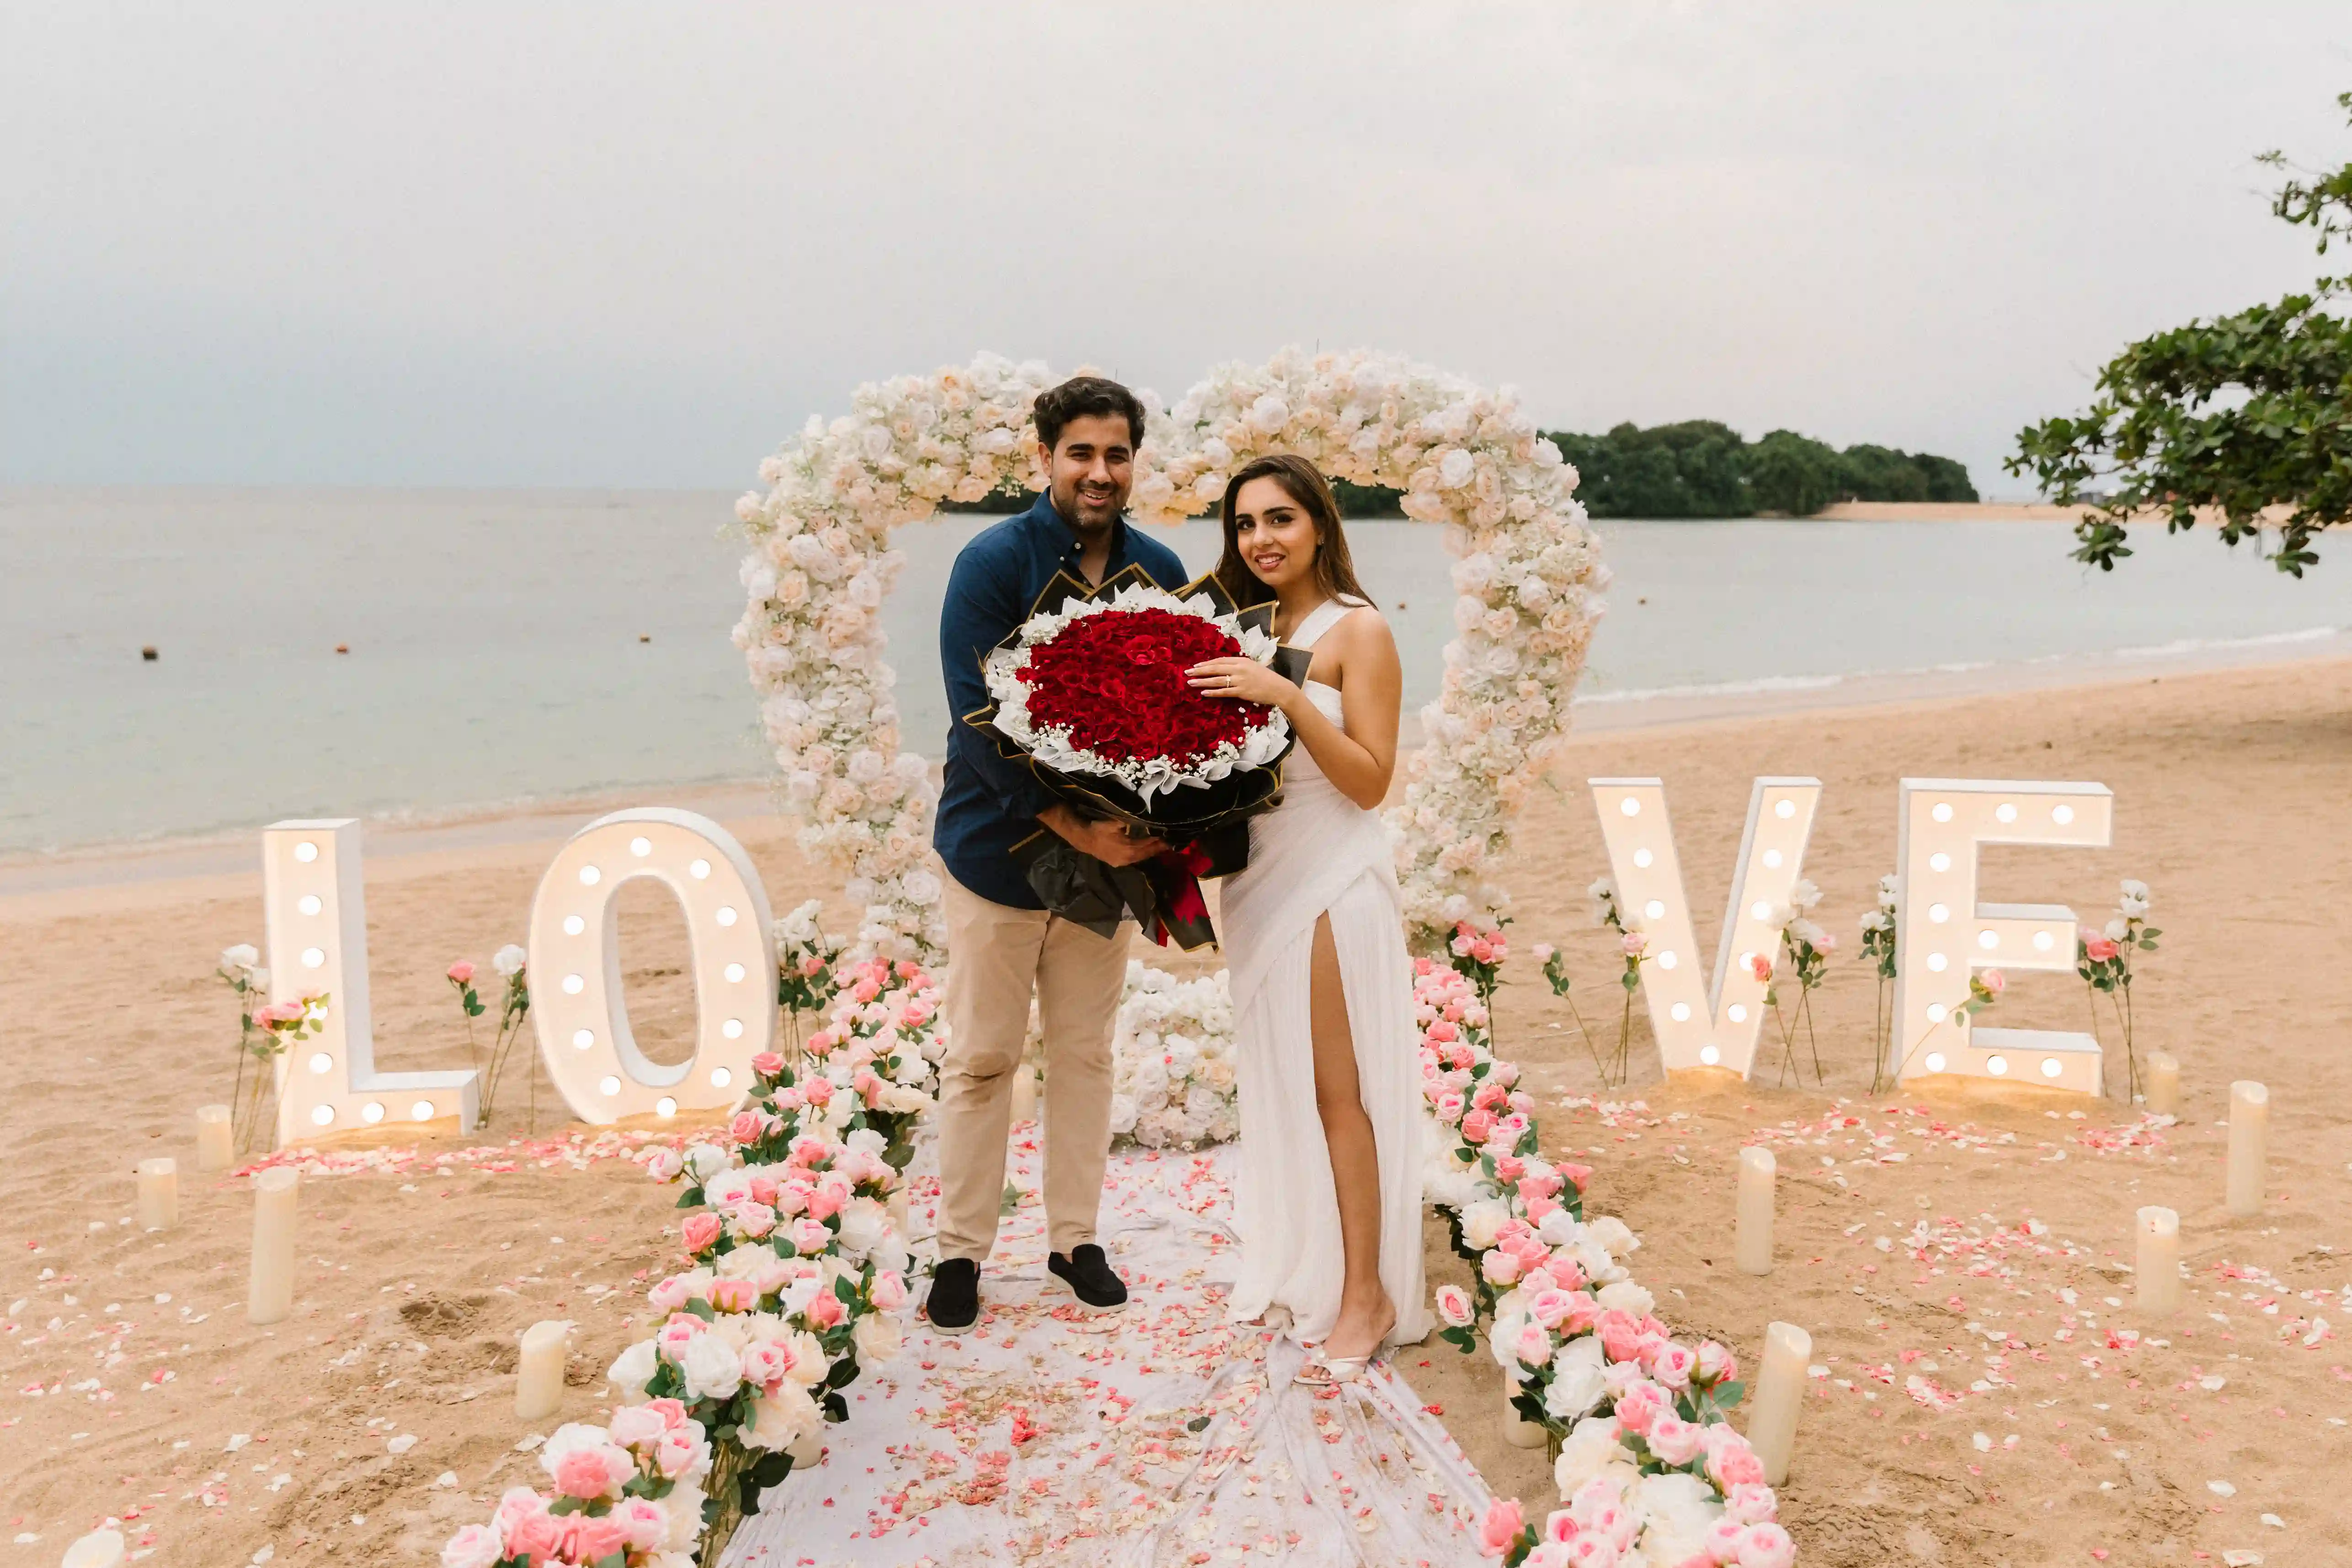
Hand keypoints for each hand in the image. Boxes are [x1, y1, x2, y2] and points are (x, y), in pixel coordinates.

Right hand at [1042, 805, 1164, 866]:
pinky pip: (1134, 858)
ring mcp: (1121, 862)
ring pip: (1140, 857)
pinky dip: (1141, 853)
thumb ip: (1131, 820)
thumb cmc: (1098, 827)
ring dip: (1150, 851)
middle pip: (1147, 853)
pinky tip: (1145, 848)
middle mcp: (1127, 859)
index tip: (1171, 838)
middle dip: (1158, 848)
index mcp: (1128, 849)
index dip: (1160, 842)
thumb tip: (1145, 817)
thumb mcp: (1115, 821)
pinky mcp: (1117, 862)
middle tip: (1169, 842)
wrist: (1081, 837)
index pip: (1149, 845)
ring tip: (1160, 845)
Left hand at [1185, 655, 1295, 708]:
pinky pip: (1224, 692)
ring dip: (1202, 681)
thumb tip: (1223, 668)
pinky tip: (1203, 692)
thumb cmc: (1266, 678)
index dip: (1206, 663)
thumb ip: (1238, 666)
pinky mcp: (1242, 692)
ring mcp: (1240, 680)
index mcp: (1241, 660)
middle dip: (1200, 670)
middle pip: (1215, 668)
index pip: (1220, 660)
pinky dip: (1213, 692)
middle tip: (1187, 672)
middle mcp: (1239, 668)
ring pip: (1217, 680)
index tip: (1196, 665)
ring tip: (1191, 682)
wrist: (1279, 688)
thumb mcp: (1252, 667)